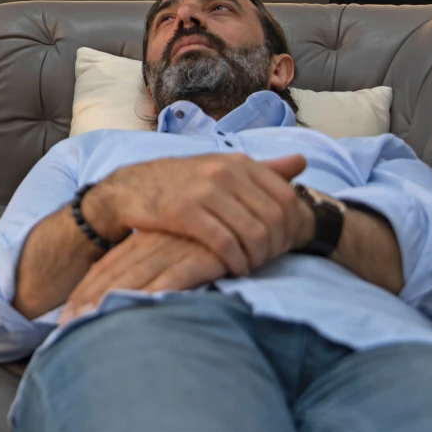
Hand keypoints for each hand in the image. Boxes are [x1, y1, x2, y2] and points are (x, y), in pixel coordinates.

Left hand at [59, 230, 228, 325]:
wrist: (246, 205)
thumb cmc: (210, 232)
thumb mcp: (172, 247)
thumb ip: (152, 265)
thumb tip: (129, 291)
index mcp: (141, 243)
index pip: (105, 270)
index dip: (84, 293)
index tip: (64, 318)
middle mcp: (150, 245)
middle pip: (112, 277)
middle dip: (88, 303)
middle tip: (64, 328)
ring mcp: (172, 249)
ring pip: (134, 279)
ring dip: (111, 302)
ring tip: (87, 323)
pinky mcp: (198, 255)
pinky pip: (173, 277)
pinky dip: (154, 294)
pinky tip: (137, 308)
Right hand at [87, 153, 309, 277]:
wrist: (129, 190)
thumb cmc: (180, 183)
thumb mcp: (222, 168)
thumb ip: (264, 168)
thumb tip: (303, 162)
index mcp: (238, 162)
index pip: (286, 198)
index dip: (292, 227)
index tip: (284, 244)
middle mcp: (225, 172)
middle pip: (274, 219)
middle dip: (276, 247)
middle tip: (268, 261)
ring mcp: (205, 191)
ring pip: (253, 233)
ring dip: (258, 258)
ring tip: (251, 267)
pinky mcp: (185, 212)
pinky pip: (225, 244)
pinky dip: (236, 262)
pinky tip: (234, 269)